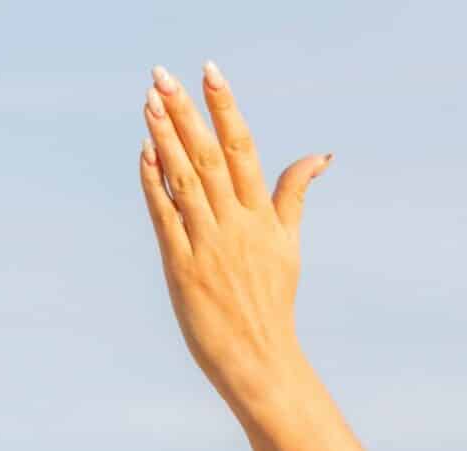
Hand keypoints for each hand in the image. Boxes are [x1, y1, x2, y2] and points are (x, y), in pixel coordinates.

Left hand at [138, 62, 331, 413]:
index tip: (210, 71)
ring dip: (164, 138)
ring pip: (184, 180)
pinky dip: (154, 183)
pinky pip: (165, 217)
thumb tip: (321, 155)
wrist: (261, 362)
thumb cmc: (272, 304)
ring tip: (149, 100)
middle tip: (162, 74)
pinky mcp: (183, 269)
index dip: (225, 108)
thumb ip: (295, 196)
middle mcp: (236, 227)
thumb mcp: (289, 245)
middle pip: (209, 156)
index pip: (243, 150)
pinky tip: (144, 152)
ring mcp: (209, 247)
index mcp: (262, 218)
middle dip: (185, 112)